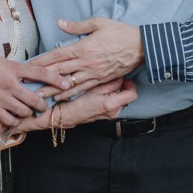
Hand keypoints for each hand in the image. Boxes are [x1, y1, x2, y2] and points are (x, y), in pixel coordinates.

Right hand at [0, 53, 68, 125]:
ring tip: (28, 111)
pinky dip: (15, 120)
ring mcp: (1, 97)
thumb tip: (27, 73)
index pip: (40, 73)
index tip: (66, 83)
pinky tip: (15, 117)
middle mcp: (9, 83)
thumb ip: (14, 68)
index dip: (56, 78)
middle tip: (44, 105)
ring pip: (24, 111)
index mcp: (13, 68)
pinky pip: (10, 119)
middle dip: (43, 104)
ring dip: (28, 112)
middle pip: (35, 98)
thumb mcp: (0, 60)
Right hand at [13, 79, 137, 132]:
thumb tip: (120, 76)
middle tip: (111, 75)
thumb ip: (108, 83)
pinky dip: (108, 95)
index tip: (123, 75)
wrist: (60, 116)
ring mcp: (108, 114)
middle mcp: (112, 112)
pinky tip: (98, 88)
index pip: (132, 93)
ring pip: (118, 97)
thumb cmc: (73, 102)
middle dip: (120, 85)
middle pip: (125, 94)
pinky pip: (111, 102)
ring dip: (113, 89)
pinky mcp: (103, 114)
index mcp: (111, 105)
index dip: (130, 83)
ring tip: (103, 81)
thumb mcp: (91, 89)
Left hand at [33, 17, 143, 100]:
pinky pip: (82, 88)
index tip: (30, 66)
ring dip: (53, 90)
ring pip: (69, 83)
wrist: (141, 46)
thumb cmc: (120, 32)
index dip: (42, 61)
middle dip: (43, 79)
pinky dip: (70, 94)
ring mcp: (93, 73)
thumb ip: (77, 25)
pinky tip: (60, 98)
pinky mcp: (101, 79)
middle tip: (28, 85)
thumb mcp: (98, 23)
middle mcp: (86, 62)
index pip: (58, 55)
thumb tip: (60, 23)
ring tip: (39, 96)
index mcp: (84, 47)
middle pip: (60, 71)